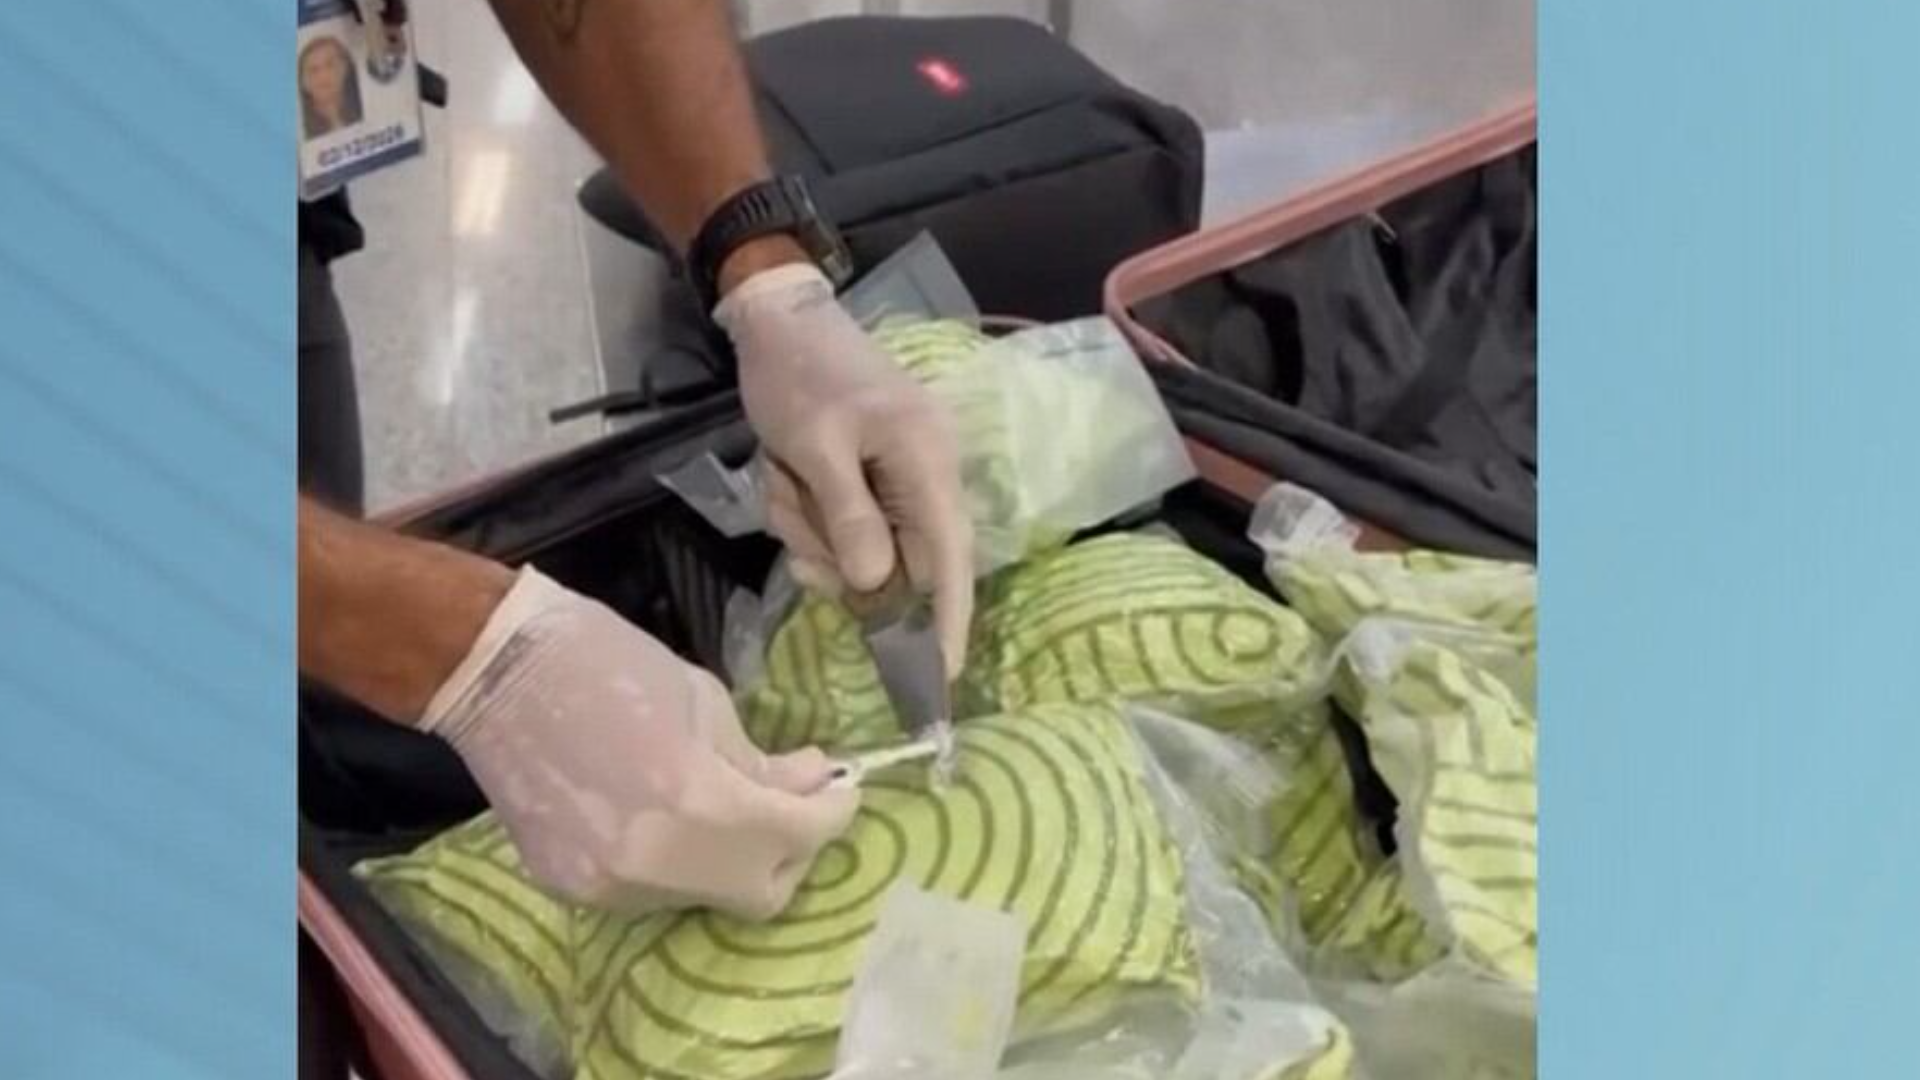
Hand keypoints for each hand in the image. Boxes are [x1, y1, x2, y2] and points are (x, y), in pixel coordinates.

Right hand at [419, 566, 858, 919]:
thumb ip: (761, 758)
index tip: (843, 787)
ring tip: (726, 802)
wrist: (491, 669)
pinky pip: (653, 891)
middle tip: (792, 802)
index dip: (833, 811)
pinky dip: (678, 860)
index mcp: (700, 801)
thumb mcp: (705, 698)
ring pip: (705, 895)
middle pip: (763, 892)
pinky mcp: (575, 889)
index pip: (799, 835)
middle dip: (790, 847)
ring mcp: (612, 886)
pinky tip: (668, 815)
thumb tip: (813, 784)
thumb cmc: (604, 659)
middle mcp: (660, 863)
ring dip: (733, 856)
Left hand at [716, 262, 973, 675]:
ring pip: (863, 546)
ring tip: (786, 480)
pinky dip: (809, 513)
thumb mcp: (815, 446)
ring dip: (815, 531)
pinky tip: (787, 475)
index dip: (949, 619)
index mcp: (928, 461)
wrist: (779, 320)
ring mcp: (901, 475)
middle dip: (843, 562)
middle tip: (800, 550)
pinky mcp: (872, 476)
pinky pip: (844, 523)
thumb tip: (875, 585)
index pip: (952, 558)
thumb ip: (850, 518)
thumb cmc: (799, 377)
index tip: (942, 675)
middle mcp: (928, 473)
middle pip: (900, 561)